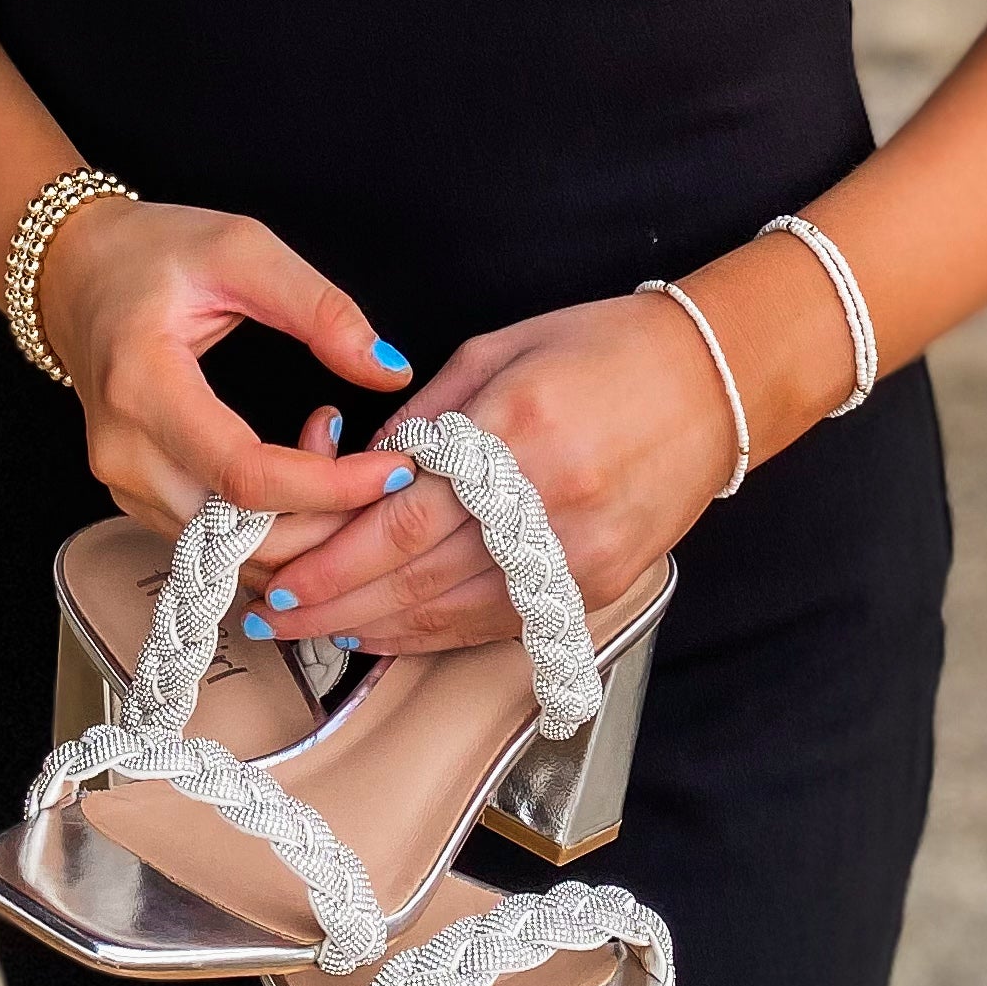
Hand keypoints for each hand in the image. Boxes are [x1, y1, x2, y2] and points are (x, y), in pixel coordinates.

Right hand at [39, 197, 409, 548]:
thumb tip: (389, 371)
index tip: (392, 466)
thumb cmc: (152, 254)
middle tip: (378, 462)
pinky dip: (274, 526)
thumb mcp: (241, 249)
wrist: (74, 272)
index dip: (331, 487)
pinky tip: (300, 468)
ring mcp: (124, 485)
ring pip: (232, 556)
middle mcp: (124, 454)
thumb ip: (320, 309)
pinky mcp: (137, 500)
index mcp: (143, 386)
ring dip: (304, 525)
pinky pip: (216, 545)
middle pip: (241, 536)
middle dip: (329, 520)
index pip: (245, 477)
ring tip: (334, 448)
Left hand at [255, 291, 736, 655]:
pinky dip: (437, 635)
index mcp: (514, 432)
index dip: (331, 558)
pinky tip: (390, 632)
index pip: (400, 519)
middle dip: (333, 602)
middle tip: (272, 616)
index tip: (280, 574)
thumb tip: (356, 473)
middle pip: (416, 578)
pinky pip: (501, 625)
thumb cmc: (603, 350)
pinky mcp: (600, 586)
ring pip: (453, 615)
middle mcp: (547, 504)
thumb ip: (422, 419)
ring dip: (375, 628)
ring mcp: (579, 555)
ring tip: (315, 630)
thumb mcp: (497, 352)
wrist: (714, 382)